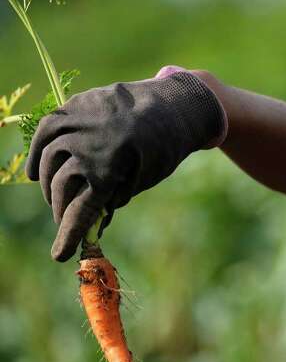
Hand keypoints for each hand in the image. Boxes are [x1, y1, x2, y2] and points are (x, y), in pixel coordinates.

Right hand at [25, 65, 226, 261]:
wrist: (172, 106)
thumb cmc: (162, 148)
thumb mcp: (144, 178)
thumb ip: (115, 194)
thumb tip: (89, 216)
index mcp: (109, 170)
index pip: (80, 211)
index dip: (69, 235)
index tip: (59, 255)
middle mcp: (87, 147)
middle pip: (61, 188)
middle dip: (62, 210)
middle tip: (65, 220)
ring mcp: (78, 124)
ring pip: (49, 160)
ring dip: (50, 185)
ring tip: (56, 198)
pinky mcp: (75, 106)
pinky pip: (46, 130)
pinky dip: (38, 152)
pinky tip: (37, 173)